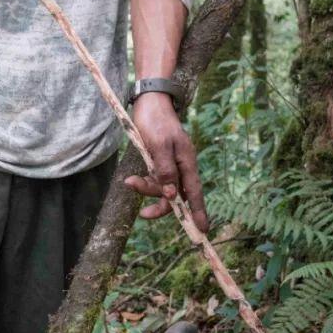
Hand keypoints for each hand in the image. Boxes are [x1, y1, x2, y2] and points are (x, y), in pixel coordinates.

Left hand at [123, 93, 207, 231]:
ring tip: (129, 183)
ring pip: (163, 188)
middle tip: (144, 215)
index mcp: (187, 162)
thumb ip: (165, 170)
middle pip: (176, 195)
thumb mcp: (159, 145)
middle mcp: (181, 166)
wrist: (149, 102)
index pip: (194, 192)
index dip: (198, 211)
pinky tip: (131, 180)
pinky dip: (144, 183)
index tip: (202, 229)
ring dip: (147, 190)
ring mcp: (170, 164)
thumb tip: (172, 195)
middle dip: (161, 205)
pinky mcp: (159, 161)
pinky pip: (154, 180)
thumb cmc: (155, 121)